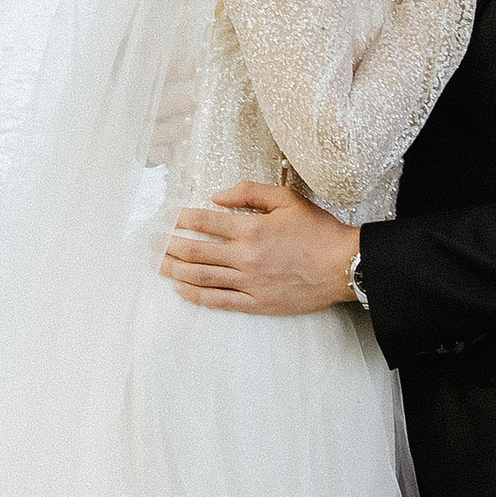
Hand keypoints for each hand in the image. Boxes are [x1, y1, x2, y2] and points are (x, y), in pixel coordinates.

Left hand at [161, 183, 360, 314]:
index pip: (204, 222)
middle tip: (151, 242)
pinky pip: (219, 300)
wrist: (345, 266)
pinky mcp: (257, 303)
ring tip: (157, 265)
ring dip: (174, 271)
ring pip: (201, 277)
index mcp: (252, 228)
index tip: (165, 218)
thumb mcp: (287, 199)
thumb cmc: (318, 231)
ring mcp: (250, 282)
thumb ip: (249, 193)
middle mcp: (246, 256)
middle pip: (195, 252)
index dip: (179, 219)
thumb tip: (216, 196)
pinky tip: (180, 289)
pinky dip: (196, 295)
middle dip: (167, 246)